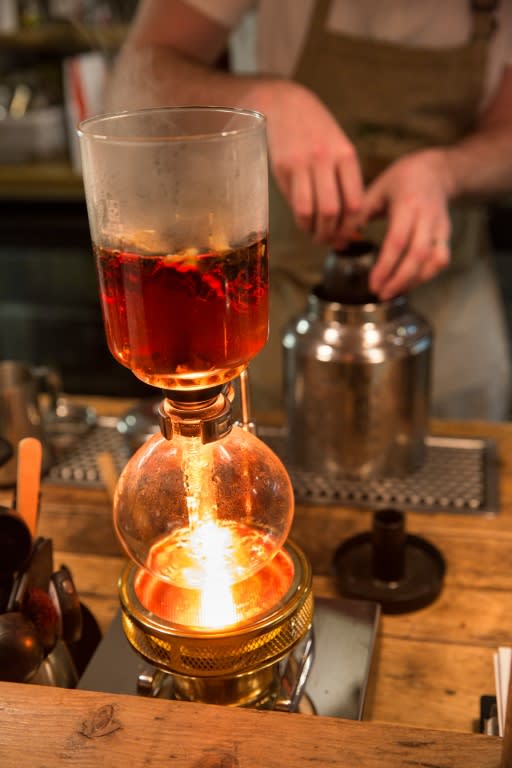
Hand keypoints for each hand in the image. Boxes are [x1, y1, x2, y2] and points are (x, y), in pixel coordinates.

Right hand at [260, 82, 363, 243]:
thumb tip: (348, 227)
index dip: (352, 225)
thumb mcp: (337, 150)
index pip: (355, 201)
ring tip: (315, 234)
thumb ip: (344, 184)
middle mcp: (327, 159)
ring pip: (312, 210)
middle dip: (332, 233)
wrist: (283, 105)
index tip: (347, 234)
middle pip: (333, 210)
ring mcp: (304, 163)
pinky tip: (303, 221)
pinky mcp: (284, 168)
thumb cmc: (315, 133)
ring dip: (314, 230)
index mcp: (346, 155)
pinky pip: (294, 203)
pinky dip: (301, 220)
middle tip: (329, 240)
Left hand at [358, 150, 452, 299]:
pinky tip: (408, 283)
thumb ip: (357, 215)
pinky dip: (426, 275)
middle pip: (418, 255)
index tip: (373, 283)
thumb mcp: (375, 190)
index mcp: (407, 204)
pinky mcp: (447, 234)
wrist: (435, 171)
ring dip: (414, 281)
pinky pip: (441, 259)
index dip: (386, 266)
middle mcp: (428, 216)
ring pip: (434, 260)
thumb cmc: (400, 181)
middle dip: (399, 280)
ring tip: (392, 292)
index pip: (398, 241)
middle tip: (381, 294)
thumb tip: (337, 240)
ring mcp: (441, 226)